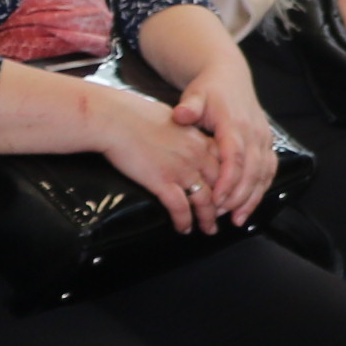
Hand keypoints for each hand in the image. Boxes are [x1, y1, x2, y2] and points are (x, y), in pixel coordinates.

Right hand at [90, 83, 225, 234]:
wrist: (116, 118)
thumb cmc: (137, 116)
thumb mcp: (173, 120)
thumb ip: (185, 135)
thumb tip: (183, 141)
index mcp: (200, 140)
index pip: (226, 165)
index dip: (229, 183)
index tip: (228, 194)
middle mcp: (197, 155)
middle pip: (220, 186)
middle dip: (224, 205)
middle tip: (223, 217)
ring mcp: (181, 169)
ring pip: (204, 201)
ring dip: (207, 219)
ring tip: (208, 229)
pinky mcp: (162, 181)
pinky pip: (180, 208)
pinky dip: (184, 221)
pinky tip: (183, 228)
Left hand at [168, 68, 282, 228]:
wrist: (229, 75)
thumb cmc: (208, 89)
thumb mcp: (194, 94)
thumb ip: (188, 106)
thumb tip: (181, 115)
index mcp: (235, 123)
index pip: (236, 157)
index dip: (227, 181)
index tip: (215, 201)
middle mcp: (254, 131)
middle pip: (252, 170)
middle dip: (239, 196)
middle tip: (222, 216)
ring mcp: (263, 137)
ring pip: (264, 173)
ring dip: (252, 197)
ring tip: (238, 219)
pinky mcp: (267, 142)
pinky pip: (270, 169)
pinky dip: (262, 189)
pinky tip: (250, 205)